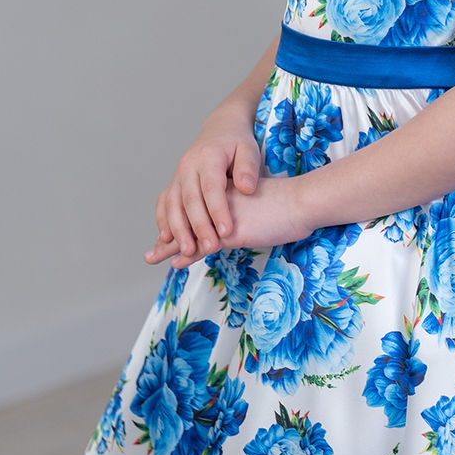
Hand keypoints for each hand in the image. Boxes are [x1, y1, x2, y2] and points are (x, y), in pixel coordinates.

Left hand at [144, 177, 314, 269]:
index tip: (168, 230)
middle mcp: (219, 202)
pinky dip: (188, 255)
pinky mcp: (229, 233)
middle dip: (169, 234)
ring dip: (169, 247)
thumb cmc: (291, 204)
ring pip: (189, 233)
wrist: (302, 201)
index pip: (197, 206)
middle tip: (152, 248)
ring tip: (151, 256)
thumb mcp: (262, 204)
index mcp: (227, 192)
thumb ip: (249, 210)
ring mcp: (221, 217)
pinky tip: (176, 262)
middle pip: (186, 219)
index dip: (181, 219)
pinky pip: (202, 246)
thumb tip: (247, 220)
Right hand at [145, 103, 261, 266]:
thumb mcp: (249, 149)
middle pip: (190, 200)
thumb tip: (247, 188)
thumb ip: (248, 168)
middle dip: (199, 227)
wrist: (221, 128)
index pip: (212, 188)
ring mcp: (178, 175)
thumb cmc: (238, 142)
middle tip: (211, 248)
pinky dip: (164, 222)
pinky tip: (167, 240)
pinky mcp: (174, 183)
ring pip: (173, 205)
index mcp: (208, 157)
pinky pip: (164, 203)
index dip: (218, 211)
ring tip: (188, 251)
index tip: (227, 232)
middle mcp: (188, 166)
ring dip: (179, 230)